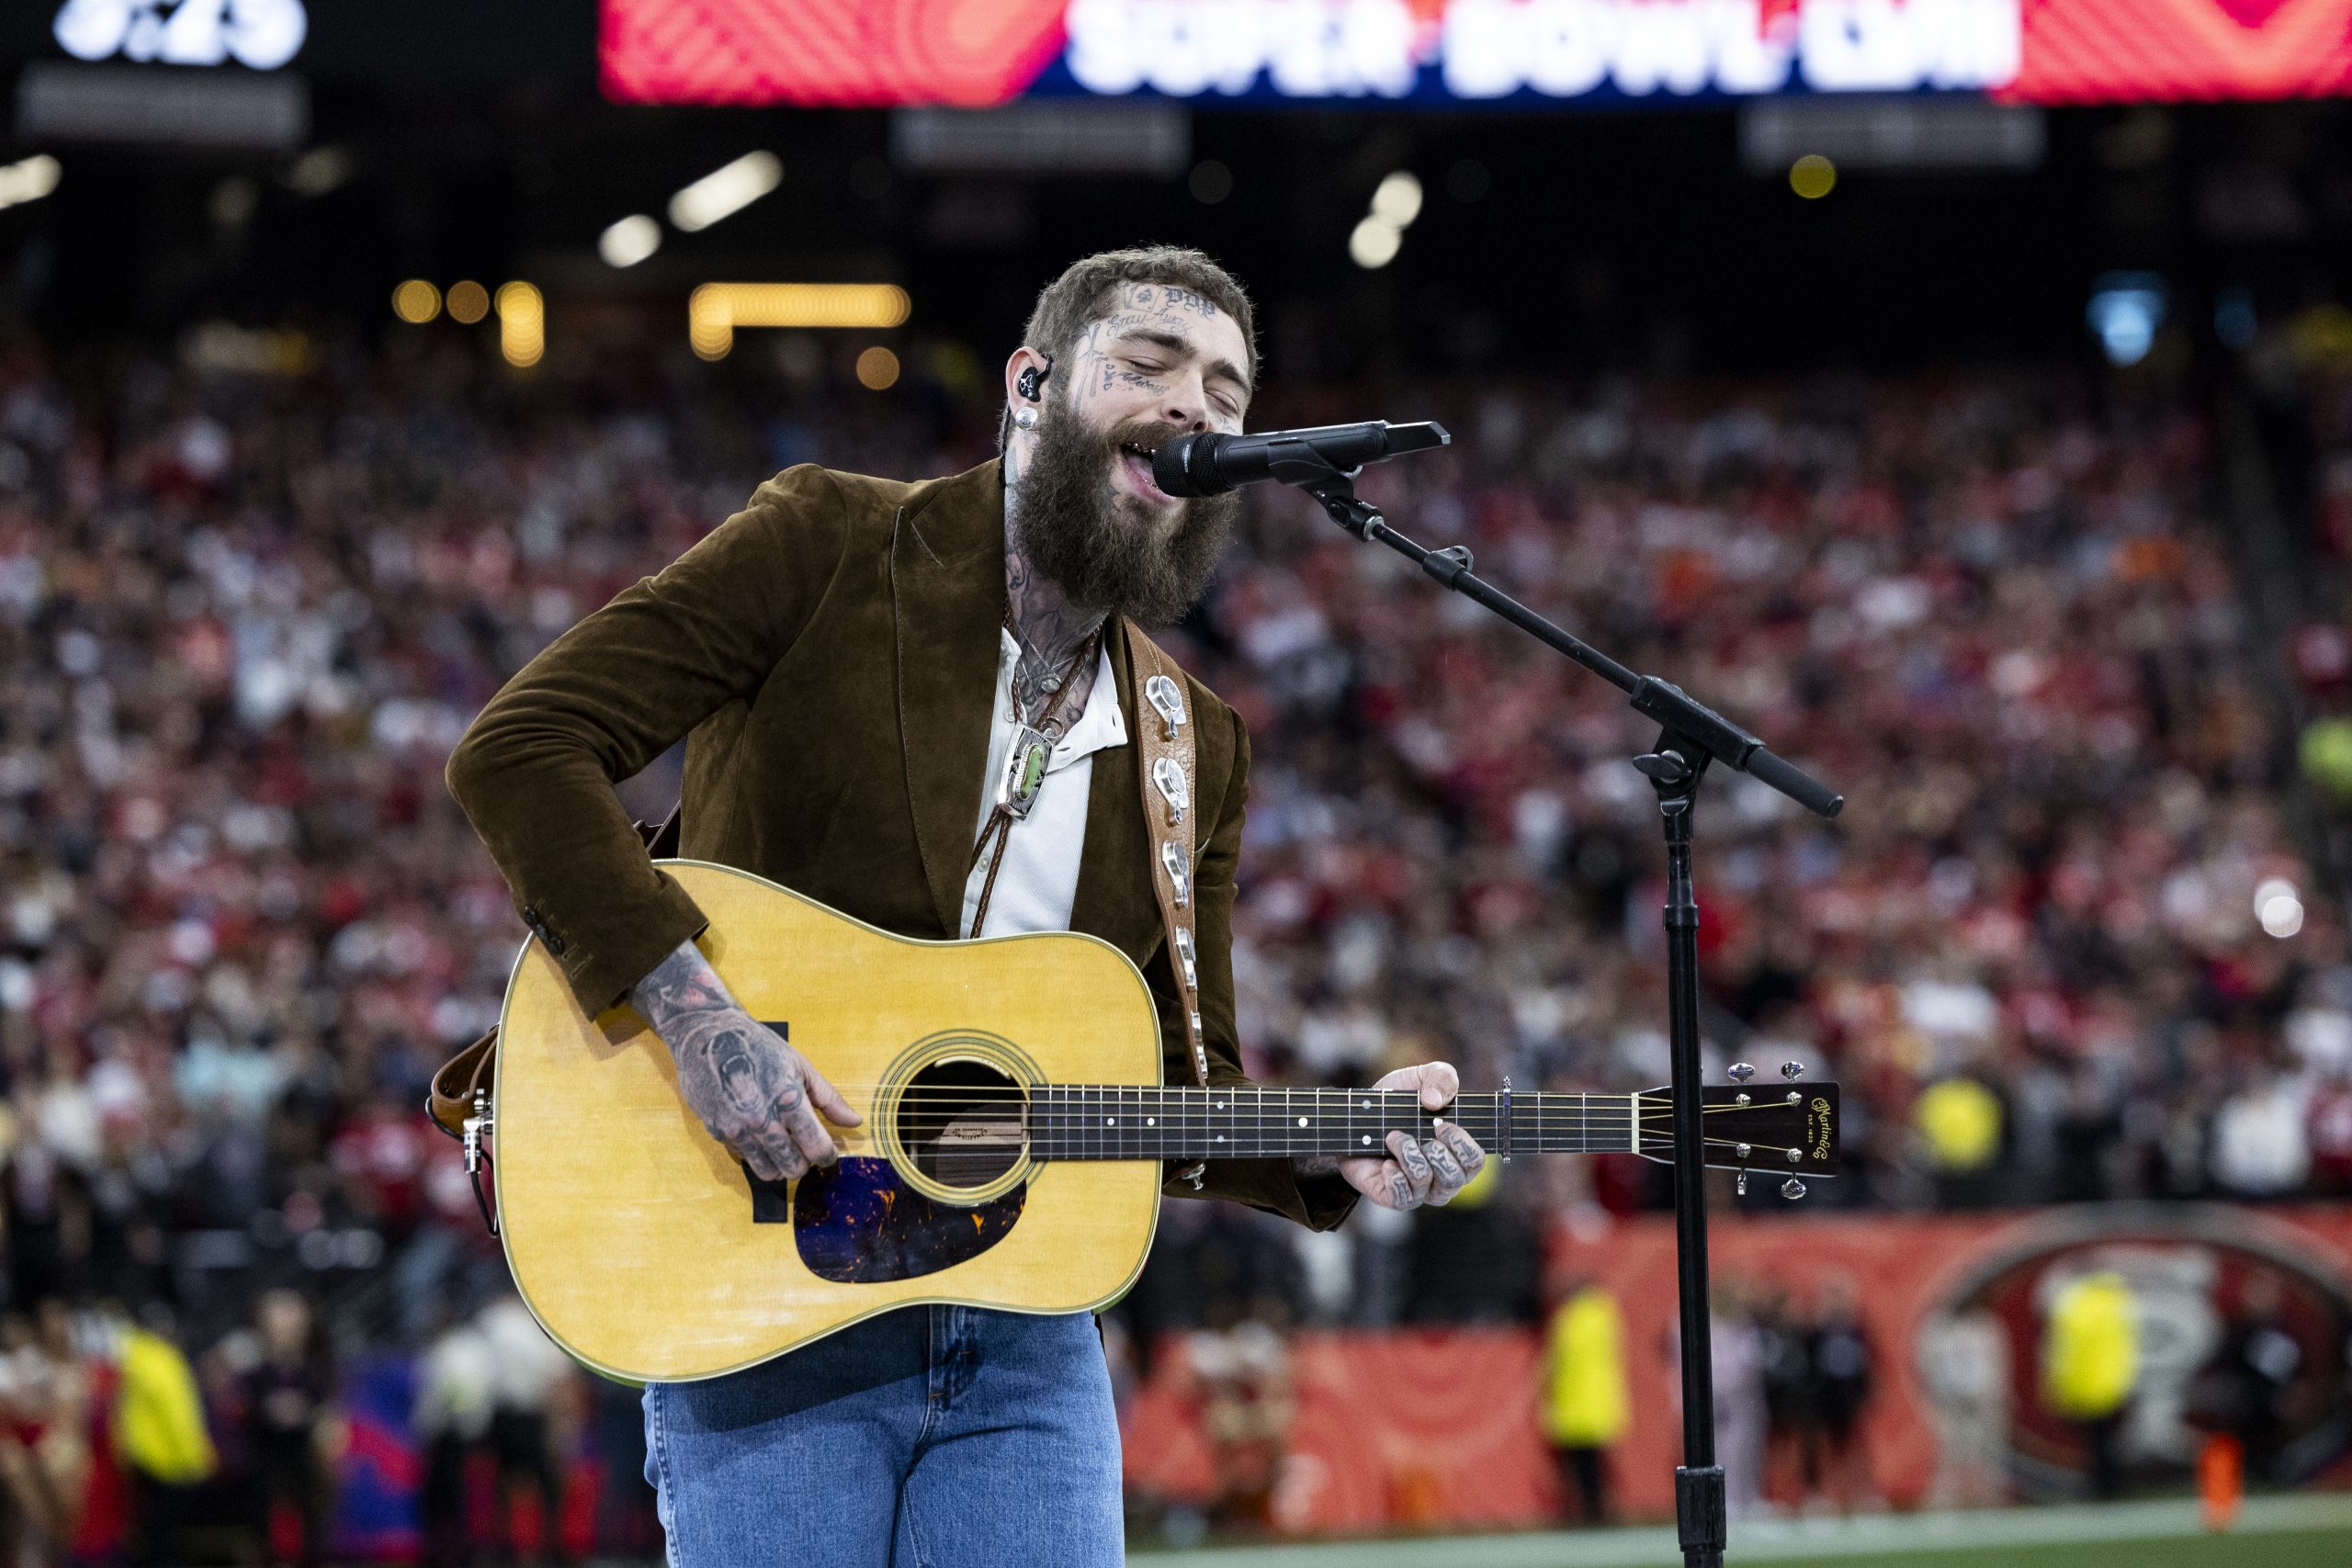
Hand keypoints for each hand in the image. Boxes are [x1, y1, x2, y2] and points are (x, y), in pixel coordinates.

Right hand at [630, 939, 861, 1181]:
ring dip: (781, 1165)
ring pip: (768, 1171)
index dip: (828, 1156)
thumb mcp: (800, 1066)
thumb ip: (830, 1099)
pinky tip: (760, 1135)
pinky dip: (757, 1154)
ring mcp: (738, 1129)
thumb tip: (855, 1122)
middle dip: (804, 1162)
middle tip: (805, 1149)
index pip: (816, 1148)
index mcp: (789, 1100)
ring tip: (784, 1147)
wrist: (707, 1036)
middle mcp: (763, 1120)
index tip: (829, 1154)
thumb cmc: (759, 1047)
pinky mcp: (718, 1133)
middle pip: (793, 1168)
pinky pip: (745, 1158)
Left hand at [1336, 1061, 1485, 1210]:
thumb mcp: (1420, 1078)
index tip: (1441, 1124)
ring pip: (1426, 1182)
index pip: (1476, 1161)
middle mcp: (1444, 1176)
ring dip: (1408, 1154)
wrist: (1357, 1118)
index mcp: (1457, 1152)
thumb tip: (1435, 1101)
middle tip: (1419, 1133)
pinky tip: (1386, 1161)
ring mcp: (1421, 1190)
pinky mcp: (1395, 1198)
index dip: (1462, 1144)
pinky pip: (1403, 1197)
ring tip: (1393, 1137)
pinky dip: (1394, 1176)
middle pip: (1455, 1178)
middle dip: (1435, 1151)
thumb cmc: (1397, 1102)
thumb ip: (1442, 1077)